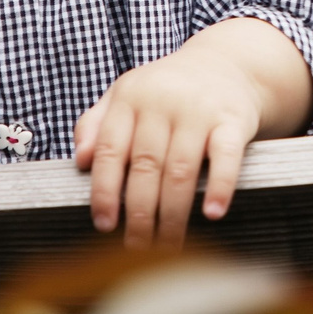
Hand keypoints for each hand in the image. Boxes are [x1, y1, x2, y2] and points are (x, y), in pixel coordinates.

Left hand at [74, 18, 312, 248]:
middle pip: (145, 167)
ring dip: (173, 215)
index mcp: (130, 97)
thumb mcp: (125, 95)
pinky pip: (226, 156)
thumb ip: (95, 124)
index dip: (104, 191)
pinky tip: (212, 214)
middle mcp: (162, 101)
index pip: (110, 150)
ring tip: (168, 248)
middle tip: (137, 250)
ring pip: (181, 170)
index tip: (104, 225)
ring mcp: (199, 110)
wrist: (226, 63)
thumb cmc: (167, 89)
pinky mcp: (233, 120)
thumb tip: (79, 161)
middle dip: (139, 214)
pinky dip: (220, 187)